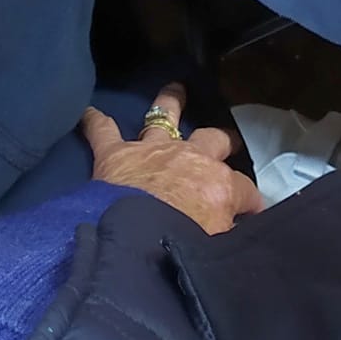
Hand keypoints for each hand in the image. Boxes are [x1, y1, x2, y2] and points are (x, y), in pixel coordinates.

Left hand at [82, 81, 262, 232]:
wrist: (137, 241)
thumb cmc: (185, 248)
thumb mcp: (222, 249)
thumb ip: (232, 238)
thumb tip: (240, 236)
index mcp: (219, 185)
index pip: (245, 190)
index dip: (251, 202)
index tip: (253, 212)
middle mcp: (189, 157)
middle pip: (212, 139)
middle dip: (222, 141)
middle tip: (228, 142)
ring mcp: (152, 150)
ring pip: (163, 117)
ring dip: (169, 104)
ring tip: (175, 90)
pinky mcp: (115, 154)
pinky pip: (103, 131)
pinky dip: (94, 121)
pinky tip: (87, 111)